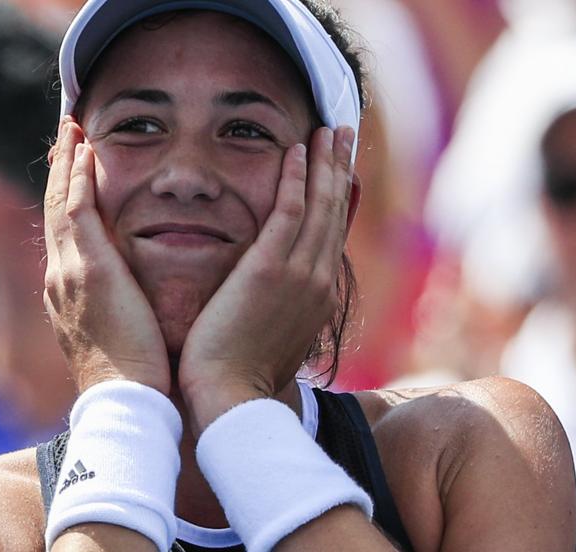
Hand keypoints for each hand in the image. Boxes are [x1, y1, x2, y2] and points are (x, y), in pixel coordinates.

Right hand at [43, 117, 170, 394]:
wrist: (127, 404)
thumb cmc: (135, 380)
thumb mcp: (121, 340)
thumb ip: (123, 313)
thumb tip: (137, 304)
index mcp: (68, 295)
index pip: (66, 236)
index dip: (67, 200)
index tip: (74, 172)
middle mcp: (59, 279)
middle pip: (54, 212)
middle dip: (60, 174)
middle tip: (65, 138)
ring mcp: (68, 272)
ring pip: (61, 204)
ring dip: (66, 164)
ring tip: (71, 131)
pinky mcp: (87, 269)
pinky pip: (76, 210)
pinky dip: (77, 178)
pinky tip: (85, 151)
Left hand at [178, 126, 356, 433]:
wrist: (231, 399)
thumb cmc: (241, 374)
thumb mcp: (272, 337)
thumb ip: (278, 308)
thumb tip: (273, 298)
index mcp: (318, 296)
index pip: (332, 233)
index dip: (339, 195)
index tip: (339, 168)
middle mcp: (318, 280)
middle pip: (336, 211)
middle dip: (340, 167)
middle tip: (344, 131)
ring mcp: (299, 274)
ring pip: (320, 204)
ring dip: (325, 162)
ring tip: (329, 128)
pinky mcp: (270, 269)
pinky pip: (289, 211)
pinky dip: (296, 178)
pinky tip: (295, 149)